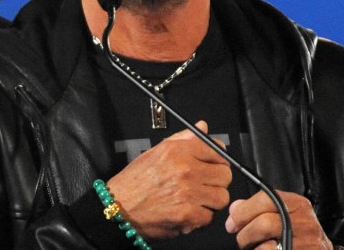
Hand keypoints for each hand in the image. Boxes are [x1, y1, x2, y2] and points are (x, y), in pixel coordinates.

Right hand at [107, 121, 231, 239]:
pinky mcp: (189, 216)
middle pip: (224, 175)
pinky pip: (210, 216)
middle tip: (205, 184)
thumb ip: (183, 139)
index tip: (215, 164)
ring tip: (196, 199)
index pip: (217, 150)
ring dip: (211, 200)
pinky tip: (187, 211)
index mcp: (178, 151)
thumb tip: (202, 127)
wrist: (119, 208)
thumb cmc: (135, 181)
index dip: (218, 159)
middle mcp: (186, 170)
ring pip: (221, 197)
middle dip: (217, 180)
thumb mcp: (156, 152)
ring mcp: (189, 194)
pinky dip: (200, 216)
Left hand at [225, 190, 332, 248]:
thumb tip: (235, 208)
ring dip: (254, 249)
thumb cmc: (300, 233)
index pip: (266, 199)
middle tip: (241, 239)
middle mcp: (306, 222)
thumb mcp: (284, 214)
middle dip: (245, 234)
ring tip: (255, 249)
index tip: (233, 222)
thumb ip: (258, 208)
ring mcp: (308, 243)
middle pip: (265, 223)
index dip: (243, 212)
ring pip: (268, 246)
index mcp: (298, 204)